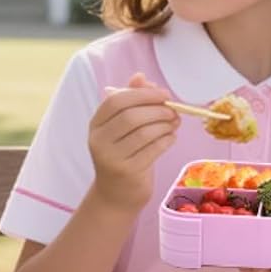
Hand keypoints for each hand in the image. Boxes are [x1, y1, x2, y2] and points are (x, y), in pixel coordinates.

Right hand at [88, 72, 180, 213]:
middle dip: (157, 110)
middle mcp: (99, 141)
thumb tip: (140, 76)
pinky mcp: (127, 172)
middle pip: (131, 116)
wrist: (117, 195)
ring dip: (165, 125)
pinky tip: (171, 138)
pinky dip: (166, 140)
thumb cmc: (123, 155)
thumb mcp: (123, 127)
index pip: (116, 101)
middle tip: (174, 111)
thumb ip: (131, 100)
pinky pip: (153, 150)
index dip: (142, 94)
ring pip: (144, 133)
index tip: (163, 94)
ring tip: (174, 123)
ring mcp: (112, 158)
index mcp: (96, 125)